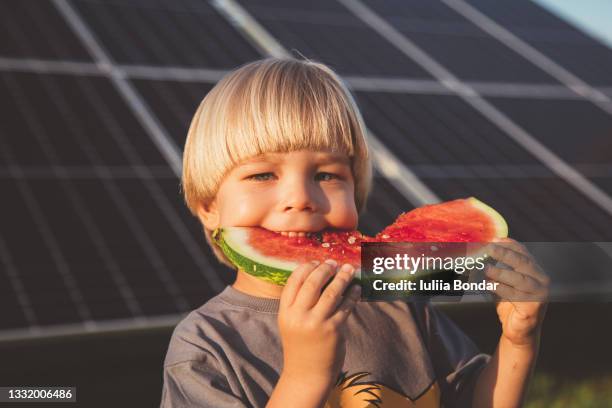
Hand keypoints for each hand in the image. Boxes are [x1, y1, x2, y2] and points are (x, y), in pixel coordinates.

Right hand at [278, 260, 359, 385]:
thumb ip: (298, 302)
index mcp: (285, 312)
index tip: (317, 261)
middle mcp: (299, 316)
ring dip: (342, 278)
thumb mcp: (291, 322)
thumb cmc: (300, 344)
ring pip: (332, 293)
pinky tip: (356, 288)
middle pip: (313, 283)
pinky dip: (352, 295)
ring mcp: (316, 323)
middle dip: (326, 269)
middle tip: (335, 263)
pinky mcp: (334, 330)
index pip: (294, 281)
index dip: (307, 268)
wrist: (307, 374)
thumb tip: (316, 274)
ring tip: (349, 270)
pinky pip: (345, 306)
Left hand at [484, 238, 549, 346]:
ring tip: (486, 269)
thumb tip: (480, 251)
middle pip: (522, 262)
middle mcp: (541, 279)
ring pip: (519, 279)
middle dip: (504, 254)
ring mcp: (540, 293)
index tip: (493, 239)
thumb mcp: (503, 282)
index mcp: (534, 270)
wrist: (519, 331)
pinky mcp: (534, 307)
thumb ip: (497, 267)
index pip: (523, 252)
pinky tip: (489, 286)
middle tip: (488, 249)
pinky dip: (501, 289)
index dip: (508, 244)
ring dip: (501, 272)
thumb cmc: (509, 303)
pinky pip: (516, 296)